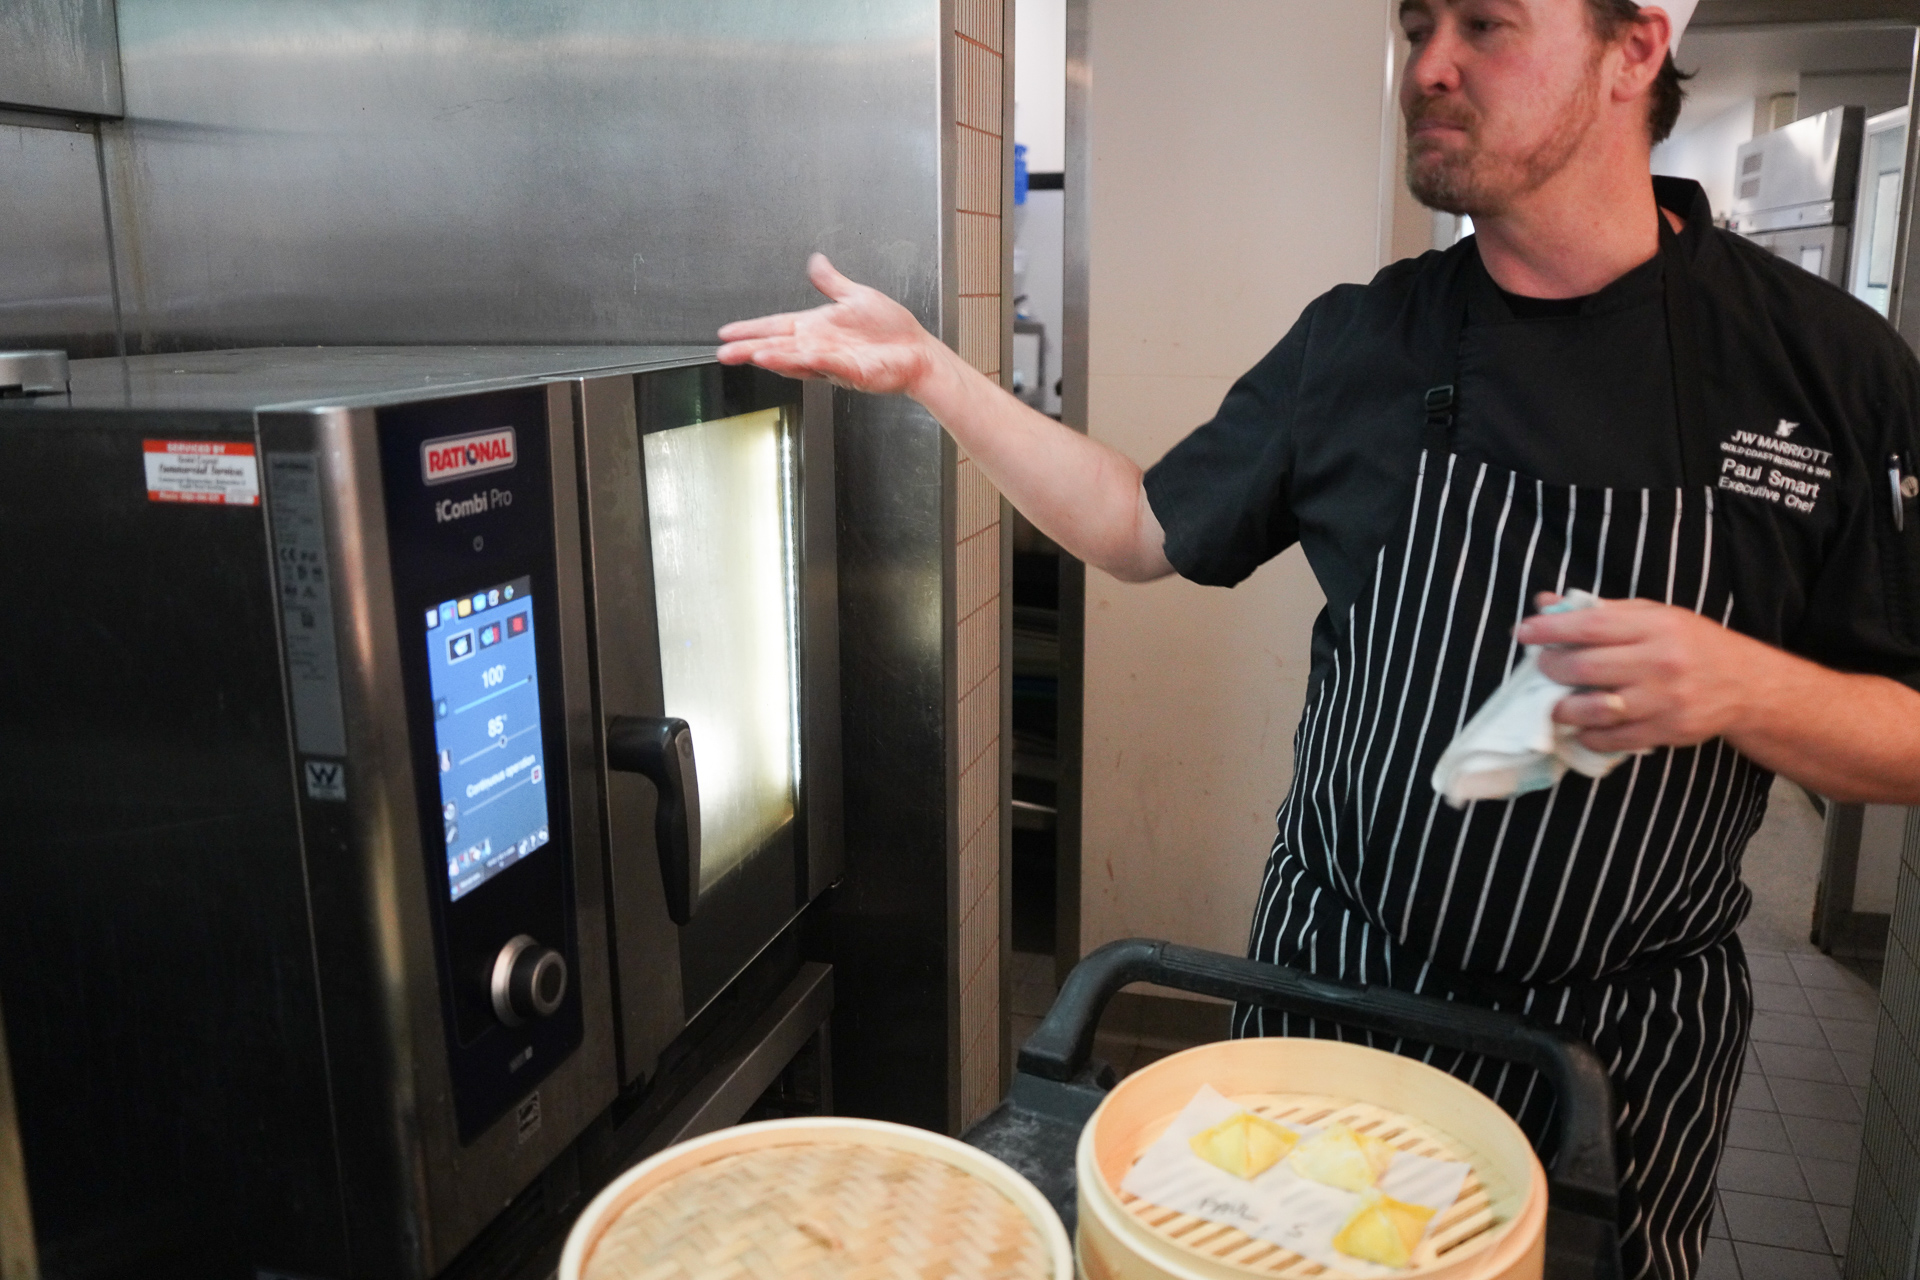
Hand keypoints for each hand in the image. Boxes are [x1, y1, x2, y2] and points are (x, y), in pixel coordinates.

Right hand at [717, 254, 949, 397]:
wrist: (917, 351)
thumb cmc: (891, 330)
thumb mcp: (857, 296)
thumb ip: (832, 283)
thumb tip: (815, 261)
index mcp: (818, 328)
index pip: (777, 326)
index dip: (752, 328)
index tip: (727, 332)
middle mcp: (819, 346)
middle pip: (778, 346)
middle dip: (749, 348)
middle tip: (724, 352)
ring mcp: (832, 361)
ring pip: (795, 358)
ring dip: (772, 356)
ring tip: (748, 354)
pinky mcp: (850, 371)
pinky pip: (824, 364)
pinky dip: (805, 361)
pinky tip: (789, 357)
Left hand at [1514, 593, 1760, 752]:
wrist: (1748, 684)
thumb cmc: (1692, 644)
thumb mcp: (1654, 616)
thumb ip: (1600, 611)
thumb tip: (1545, 602)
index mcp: (1656, 626)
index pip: (1591, 624)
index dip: (1551, 629)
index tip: (1523, 632)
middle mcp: (1660, 662)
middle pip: (1586, 667)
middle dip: (1551, 668)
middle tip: (1541, 668)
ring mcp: (1664, 700)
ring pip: (1594, 708)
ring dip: (1562, 708)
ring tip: (1554, 702)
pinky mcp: (1667, 732)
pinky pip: (1612, 739)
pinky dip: (1587, 735)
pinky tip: (1582, 726)